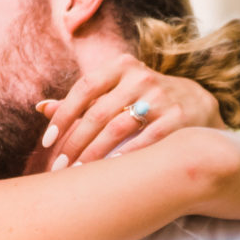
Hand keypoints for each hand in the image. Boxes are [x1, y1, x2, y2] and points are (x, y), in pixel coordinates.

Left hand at [42, 55, 223, 169]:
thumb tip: (41, 108)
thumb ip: (82, 100)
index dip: (63, 116)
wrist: (198, 102)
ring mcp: (161, 97)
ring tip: (78, 173)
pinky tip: (110, 172)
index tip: (48, 143)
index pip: (83, 89)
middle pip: (98, 113)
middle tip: (59, 167)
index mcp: (121, 66)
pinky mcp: (179, 118)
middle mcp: (141, 77)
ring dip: (94, 154)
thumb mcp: (116, 90)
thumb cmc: (145, 99)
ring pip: (118, 129)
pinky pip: (146, 142)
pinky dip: (125, 157)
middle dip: (75, 142)